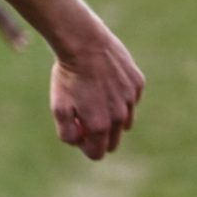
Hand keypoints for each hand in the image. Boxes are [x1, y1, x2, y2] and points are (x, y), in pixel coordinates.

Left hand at [48, 25, 141, 159]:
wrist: (84, 43)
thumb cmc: (68, 76)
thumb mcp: (59, 108)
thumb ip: (68, 133)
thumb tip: (80, 142)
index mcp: (100, 126)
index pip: (98, 153)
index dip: (85, 145)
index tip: (78, 129)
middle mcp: (120, 116)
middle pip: (114, 141)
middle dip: (99, 135)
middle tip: (85, 115)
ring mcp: (131, 100)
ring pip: (124, 121)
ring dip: (111, 116)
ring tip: (95, 96)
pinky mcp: (137, 83)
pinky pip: (130, 100)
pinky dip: (119, 96)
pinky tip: (106, 81)